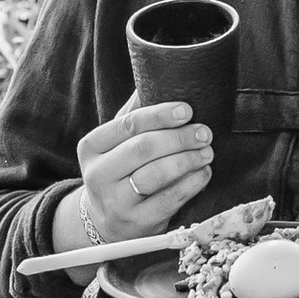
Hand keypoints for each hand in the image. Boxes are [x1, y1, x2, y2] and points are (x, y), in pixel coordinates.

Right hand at [58, 100, 213, 250]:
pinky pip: (169, 200)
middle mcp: (97, 175)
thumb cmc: (119, 170)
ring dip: (188, 160)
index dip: (160, 115)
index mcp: (91, 147)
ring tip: (207, 151)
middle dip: (179, 138)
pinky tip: (204, 173)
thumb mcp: (116, 143)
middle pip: (143, 149)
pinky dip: (192, 184)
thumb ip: (134, 113)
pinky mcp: (136, 223)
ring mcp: (115, 202)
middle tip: (204, 132)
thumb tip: (160, 75)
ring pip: (156, 175)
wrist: (105, 219)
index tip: (187, 110)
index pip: (128, 125)